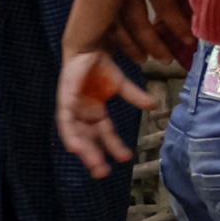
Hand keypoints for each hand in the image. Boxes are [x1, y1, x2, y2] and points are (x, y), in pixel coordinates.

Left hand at [55, 48, 156, 178]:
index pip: (104, 133)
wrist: (89, 47)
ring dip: (84, 151)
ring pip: (76, 135)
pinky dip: (70, 136)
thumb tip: (154, 105)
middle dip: (95, 156)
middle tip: (104, 173)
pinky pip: (65, 123)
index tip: (126, 159)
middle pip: (89, 139)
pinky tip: (76, 148)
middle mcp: (82, 113)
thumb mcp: (121, 83)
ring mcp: (72, 108)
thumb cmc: (100, 65)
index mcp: (95, 111)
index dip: (113, 146)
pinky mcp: (65, 101)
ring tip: (94, 165)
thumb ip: (134, 96)